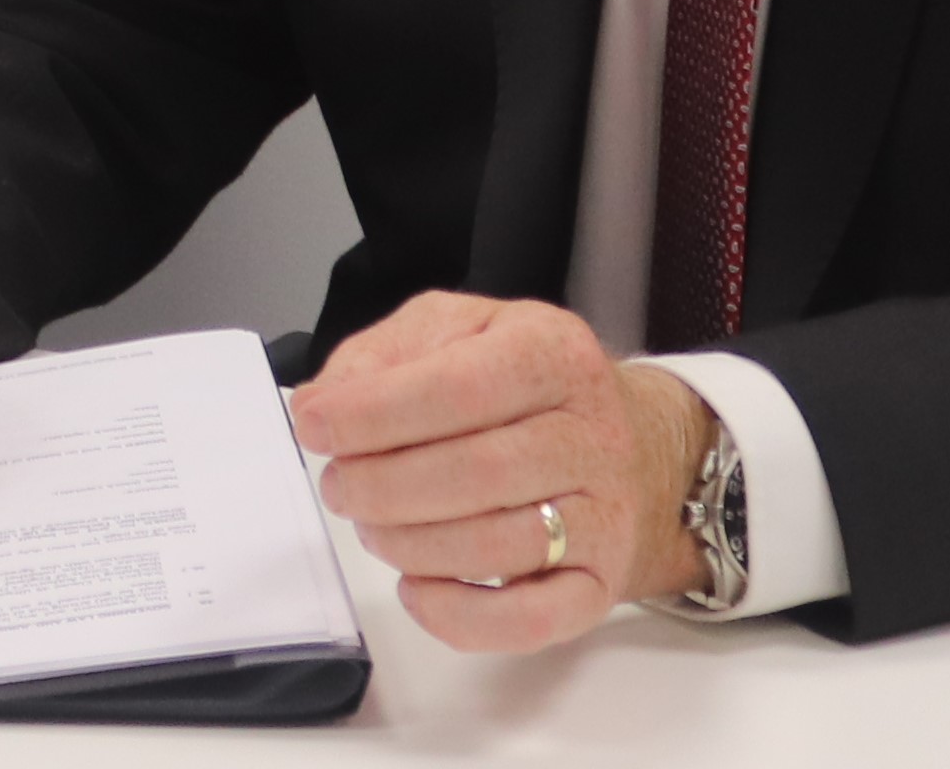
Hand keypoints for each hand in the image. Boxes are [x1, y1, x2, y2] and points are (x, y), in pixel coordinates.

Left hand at [290, 293, 719, 651]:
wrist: (634, 444)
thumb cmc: (523, 385)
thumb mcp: (457, 329)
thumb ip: (383, 353)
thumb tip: (322, 402)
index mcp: (553, 353)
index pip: (459, 386)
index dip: (374, 412)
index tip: (315, 425)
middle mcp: (591, 433)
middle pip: (478, 472)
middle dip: (383, 485)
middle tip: (340, 486)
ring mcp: (604, 516)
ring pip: (499, 548)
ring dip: (410, 545)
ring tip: (374, 526)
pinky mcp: (599, 585)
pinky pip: (530, 620)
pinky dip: (460, 616)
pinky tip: (417, 588)